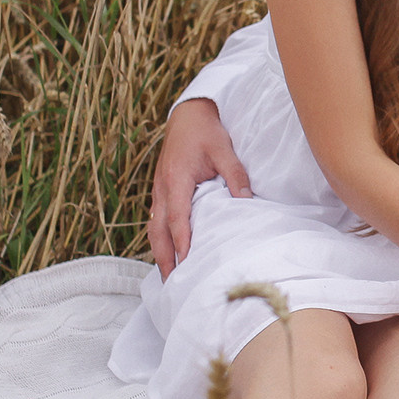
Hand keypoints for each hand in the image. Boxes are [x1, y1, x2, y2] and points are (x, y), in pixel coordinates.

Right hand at [149, 98, 251, 276]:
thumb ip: (235, 176)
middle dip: (164, 257)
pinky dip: (159, 239)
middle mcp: (162, 188)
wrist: (187, 115)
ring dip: (159, 251)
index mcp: (176, 179)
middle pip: (158, 230)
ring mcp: (158, 190)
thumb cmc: (205, 132)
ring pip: (153, 227)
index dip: (181, 242)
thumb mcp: (225, 150)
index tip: (186, 263)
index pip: (178, 217)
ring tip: (168, 276)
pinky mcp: (160, 191)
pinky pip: (156, 219)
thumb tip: (245, 201)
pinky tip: (167, 253)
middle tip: (171, 283)